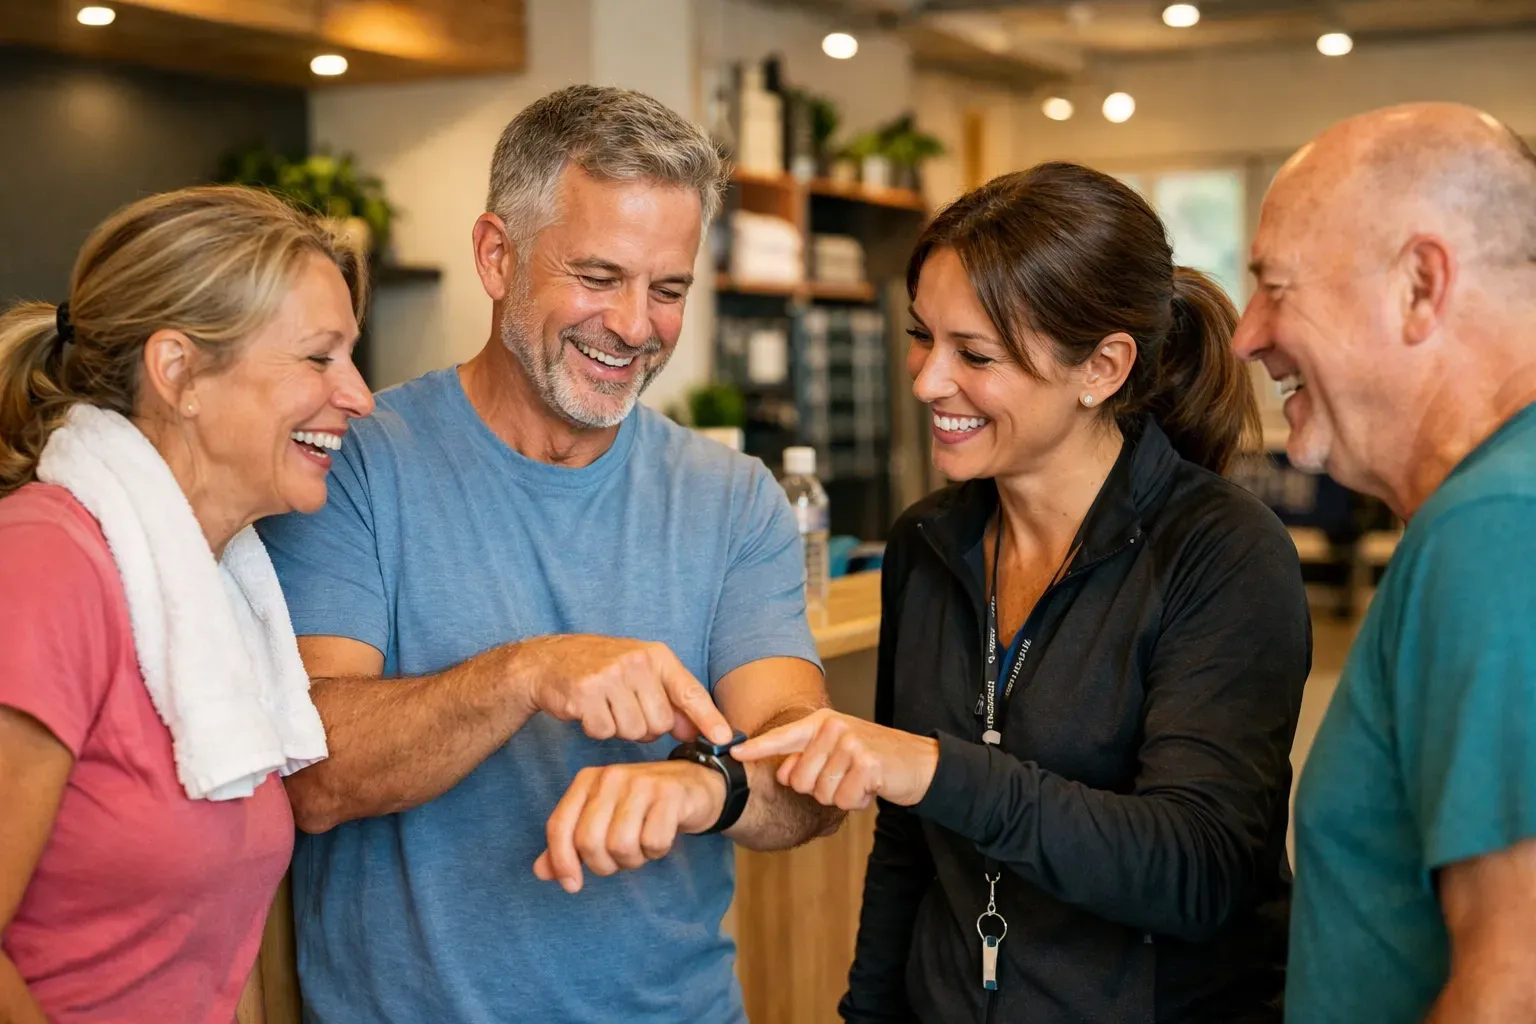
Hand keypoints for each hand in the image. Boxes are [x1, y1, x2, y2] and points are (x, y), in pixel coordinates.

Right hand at [510, 635, 731, 745]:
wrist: (550, 660)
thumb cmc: (602, 669)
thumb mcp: (641, 674)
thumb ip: (670, 700)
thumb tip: (695, 731)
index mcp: (656, 656)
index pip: (690, 691)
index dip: (708, 718)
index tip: (724, 739)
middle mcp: (636, 662)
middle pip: (660, 723)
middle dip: (645, 726)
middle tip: (625, 708)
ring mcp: (610, 676)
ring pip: (633, 731)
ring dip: (620, 729)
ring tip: (606, 707)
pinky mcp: (585, 693)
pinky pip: (604, 732)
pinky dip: (596, 728)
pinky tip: (588, 710)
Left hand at [533, 759, 726, 892]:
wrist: (695, 785)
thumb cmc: (643, 807)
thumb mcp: (603, 820)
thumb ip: (571, 844)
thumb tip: (540, 871)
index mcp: (587, 781)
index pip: (559, 826)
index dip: (561, 862)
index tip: (572, 885)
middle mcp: (611, 777)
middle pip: (589, 842)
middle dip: (604, 865)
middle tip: (620, 861)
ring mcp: (641, 783)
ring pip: (620, 845)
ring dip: (633, 860)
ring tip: (642, 847)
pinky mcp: (670, 794)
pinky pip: (653, 843)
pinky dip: (657, 851)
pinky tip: (662, 837)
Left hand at [730, 709, 938, 808]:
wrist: (916, 761)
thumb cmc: (871, 757)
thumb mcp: (835, 751)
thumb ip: (805, 758)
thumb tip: (781, 772)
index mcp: (821, 722)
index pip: (782, 736)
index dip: (756, 748)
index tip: (734, 753)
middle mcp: (833, 728)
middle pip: (799, 780)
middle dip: (819, 789)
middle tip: (843, 776)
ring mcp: (851, 744)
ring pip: (820, 792)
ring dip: (839, 796)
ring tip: (857, 780)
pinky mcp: (867, 764)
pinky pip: (843, 799)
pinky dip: (856, 801)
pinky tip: (869, 786)